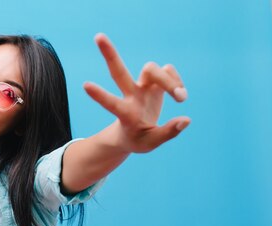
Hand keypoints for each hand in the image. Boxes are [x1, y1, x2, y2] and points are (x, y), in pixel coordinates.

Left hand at [83, 33, 190, 153]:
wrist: (133, 134)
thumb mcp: (150, 143)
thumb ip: (168, 133)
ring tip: (181, 98)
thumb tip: (186, 120)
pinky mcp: (153, 82)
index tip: (85, 85)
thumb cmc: (138, 140)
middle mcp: (130, 95)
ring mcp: (141, 86)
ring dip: (169, 81)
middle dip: (109, 54)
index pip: (112, 104)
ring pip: (152, 68)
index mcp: (125, 113)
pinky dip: (176, 81)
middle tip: (98, 36)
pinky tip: (179, 94)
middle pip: (119, 71)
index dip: (100, 95)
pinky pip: (168, 71)